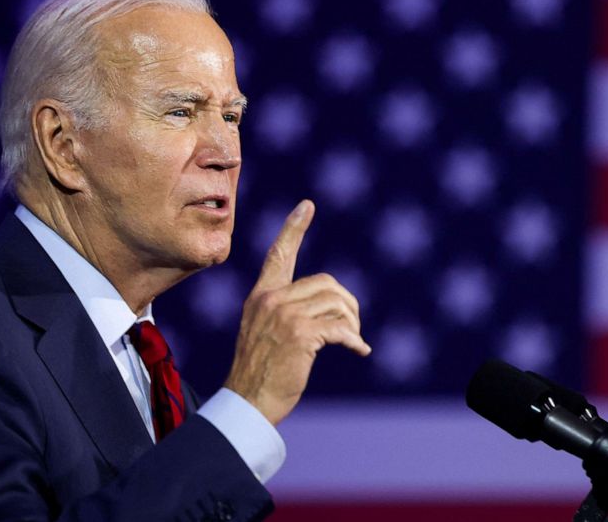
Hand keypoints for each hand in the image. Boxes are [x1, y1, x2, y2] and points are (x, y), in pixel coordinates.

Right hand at [224, 199, 370, 424]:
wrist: (247, 401)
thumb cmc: (260, 374)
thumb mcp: (265, 334)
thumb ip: (287, 314)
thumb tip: (333, 310)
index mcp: (261, 296)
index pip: (278, 255)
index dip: (293, 229)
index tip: (307, 205)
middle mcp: (270, 299)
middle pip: (326, 283)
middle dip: (348, 305)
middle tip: (353, 328)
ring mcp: (284, 315)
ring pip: (337, 303)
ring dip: (352, 324)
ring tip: (352, 342)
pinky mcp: (300, 333)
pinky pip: (340, 328)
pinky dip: (354, 340)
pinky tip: (359, 350)